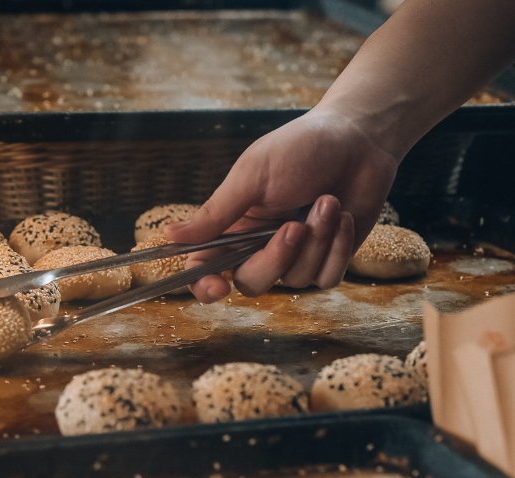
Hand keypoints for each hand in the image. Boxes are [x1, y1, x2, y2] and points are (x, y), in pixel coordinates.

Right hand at [165, 108, 399, 302]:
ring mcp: (296, 256)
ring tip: (328, 201)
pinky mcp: (329, 260)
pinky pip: (325, 279)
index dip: (204, 286)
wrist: (359, 140)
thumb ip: (215, 212)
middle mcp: (259, 246)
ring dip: (316, 241)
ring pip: (294, 280)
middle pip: (251, 283)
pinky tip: (342, 216)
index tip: (218, 286)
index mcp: (232, 226)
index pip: (205, 268)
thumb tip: (168, 235)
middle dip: (275, 258)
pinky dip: (337, 248)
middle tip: (294, 226)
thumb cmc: (300, 148)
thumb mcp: (252, 176)